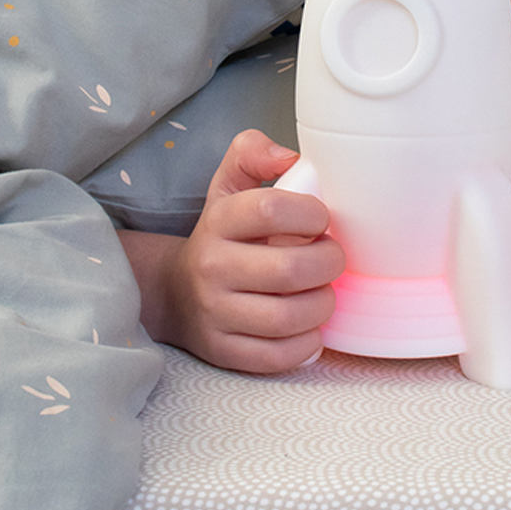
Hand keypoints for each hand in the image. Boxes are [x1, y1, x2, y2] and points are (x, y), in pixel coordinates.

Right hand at [119, 129, 343, 373]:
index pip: (271, 209)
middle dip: (328, 263)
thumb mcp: (229, 184)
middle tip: (333, 258)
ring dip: (322, 304)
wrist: (177, 291)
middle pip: (288, 269)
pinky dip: (306, 343)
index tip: (321, 219)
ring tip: (323, 291)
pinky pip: (277, 356)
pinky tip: (309, 324)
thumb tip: (291, 158)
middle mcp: (212, 266)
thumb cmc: (223, 235)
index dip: (311, 213)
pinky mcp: (223, 351)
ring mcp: (215, 313)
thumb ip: (253, 153)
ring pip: (287, 317)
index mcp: (219, 220)